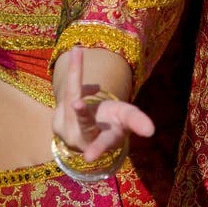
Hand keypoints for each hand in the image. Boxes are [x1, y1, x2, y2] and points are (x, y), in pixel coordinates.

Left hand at [52, 47, 154, 161]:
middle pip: (84, 123)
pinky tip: (88, 77)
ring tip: (76, 51)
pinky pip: (68, 91)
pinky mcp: (56, 120)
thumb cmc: (110, 123)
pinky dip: (77, 78)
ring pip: (71, 98)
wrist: (84, 130)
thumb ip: (136, 121)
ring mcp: (67, 131)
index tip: (92, 156)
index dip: (100, 147)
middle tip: (77, 104)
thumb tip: (151, 130)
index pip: (106, 141)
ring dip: (75, 73)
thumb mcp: (125, 120)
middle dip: (82, 114)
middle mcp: (84, 139)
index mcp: (105, 140)